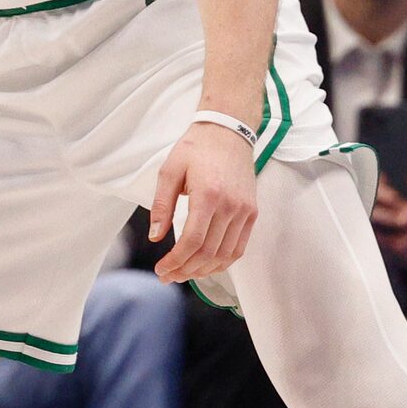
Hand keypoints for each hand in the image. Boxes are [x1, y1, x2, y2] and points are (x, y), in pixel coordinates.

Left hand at [147, 120, 257, 283]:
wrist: (228, 131)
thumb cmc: (196, 149)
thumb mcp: (169, 171)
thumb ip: (161, 206)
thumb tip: (155, 237)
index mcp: (208, 195)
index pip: (193, 241)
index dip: (176, 261)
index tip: (161, 269)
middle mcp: (230, 206)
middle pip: (208, 253)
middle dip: (185, 270)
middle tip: (168, 276)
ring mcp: (244, 211)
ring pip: (225, 255)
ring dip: (203, 271)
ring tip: (183, 274)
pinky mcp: (252, 212)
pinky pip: (239, 247)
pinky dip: (223, 262)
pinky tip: (206, 266)